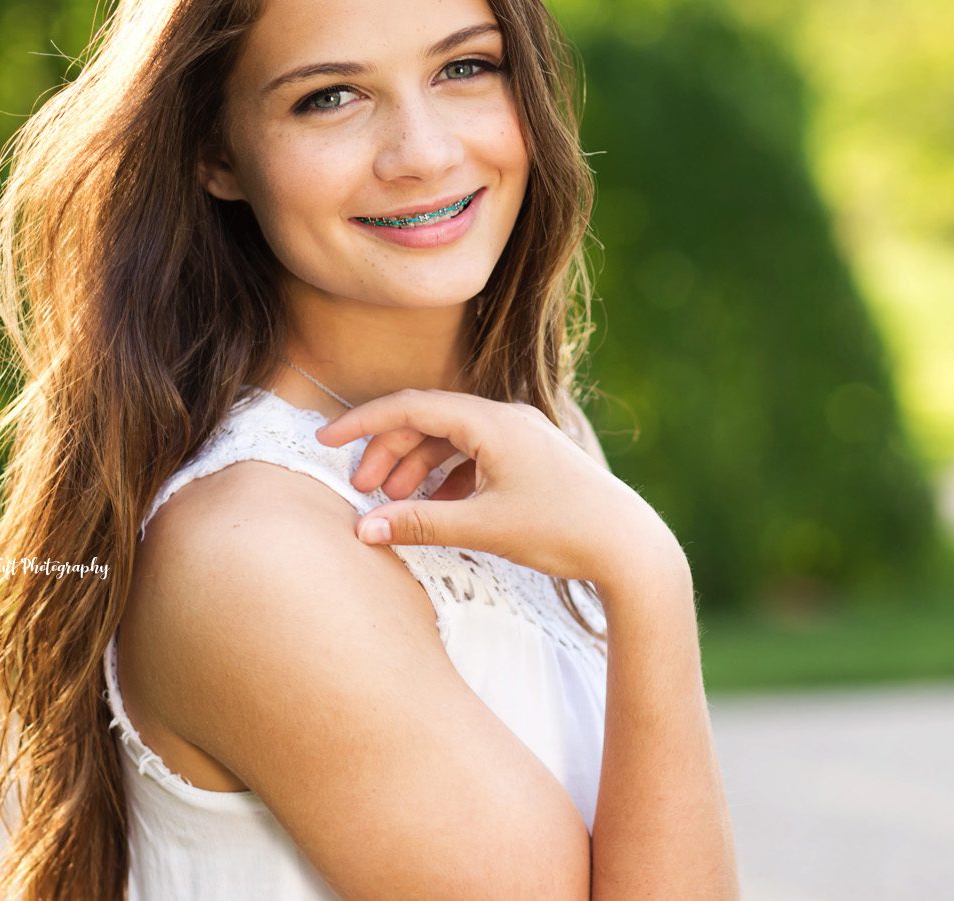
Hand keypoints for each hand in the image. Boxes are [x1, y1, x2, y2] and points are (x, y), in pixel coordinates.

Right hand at [315, 388, 681, 587]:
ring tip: (393, 504)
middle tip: (360, 490)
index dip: (364, 422)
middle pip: (429, 421)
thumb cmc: (562, 530)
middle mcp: (506, 418)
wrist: (630, 546)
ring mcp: (521, 437)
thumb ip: (419, 524)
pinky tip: (434, 509)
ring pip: (451, 441)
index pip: (412, 407)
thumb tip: (361, 529)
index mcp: (493, 422)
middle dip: (388, 452)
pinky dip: (446, 479)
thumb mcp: (483, 527)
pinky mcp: (531, 459)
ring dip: (417, 468)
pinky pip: (474, 457)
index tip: (324, 440)